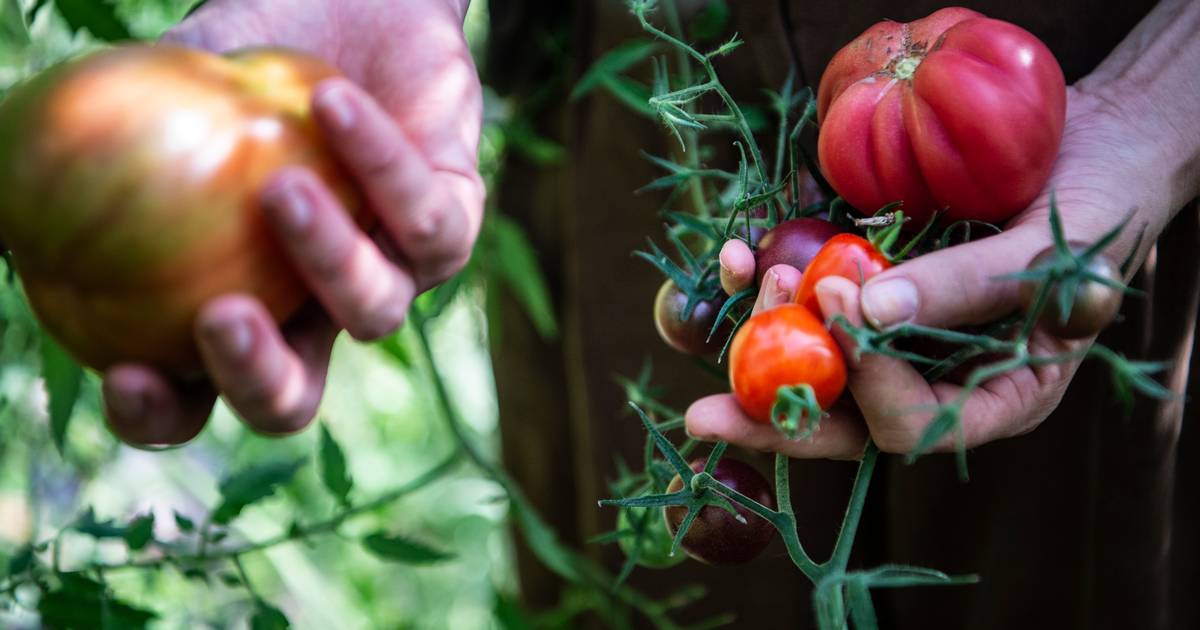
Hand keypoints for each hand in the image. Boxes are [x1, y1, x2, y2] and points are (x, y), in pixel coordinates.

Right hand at [103, 0, 482, 445]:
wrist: (357, 1)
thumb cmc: (249, 53)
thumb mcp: (162, 88)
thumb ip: (99, 138)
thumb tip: (6, 190)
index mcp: (242, 303)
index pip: (193, 392)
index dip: (158, 411)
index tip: (127, 372)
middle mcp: (318, 308)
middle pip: (293, 399)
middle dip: (258, 379)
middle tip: (221, 319)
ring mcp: (394, 273)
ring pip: (374, 312)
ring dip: (326, 257)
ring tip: (281, 186)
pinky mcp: (456, 221)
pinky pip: (425, 217)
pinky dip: (376, 162)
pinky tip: (330, 104)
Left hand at [687, 87, 1177, 458]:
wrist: (1090, 151)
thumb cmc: (1100, 206)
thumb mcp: (1048, 251)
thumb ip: (967, 289)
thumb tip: (870, 314)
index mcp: (995, 399)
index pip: (917, 425)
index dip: (869, 383)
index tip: (838, 302)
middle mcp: (937, 381)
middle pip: (846, 420)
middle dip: (775, 414)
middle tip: (704, 416)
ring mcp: (899, 339)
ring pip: (819, 368)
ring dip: (769, 335)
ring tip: (751, 274)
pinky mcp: (869, 293)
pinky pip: (811, 307)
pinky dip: (773, 284)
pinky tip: (742, 255)